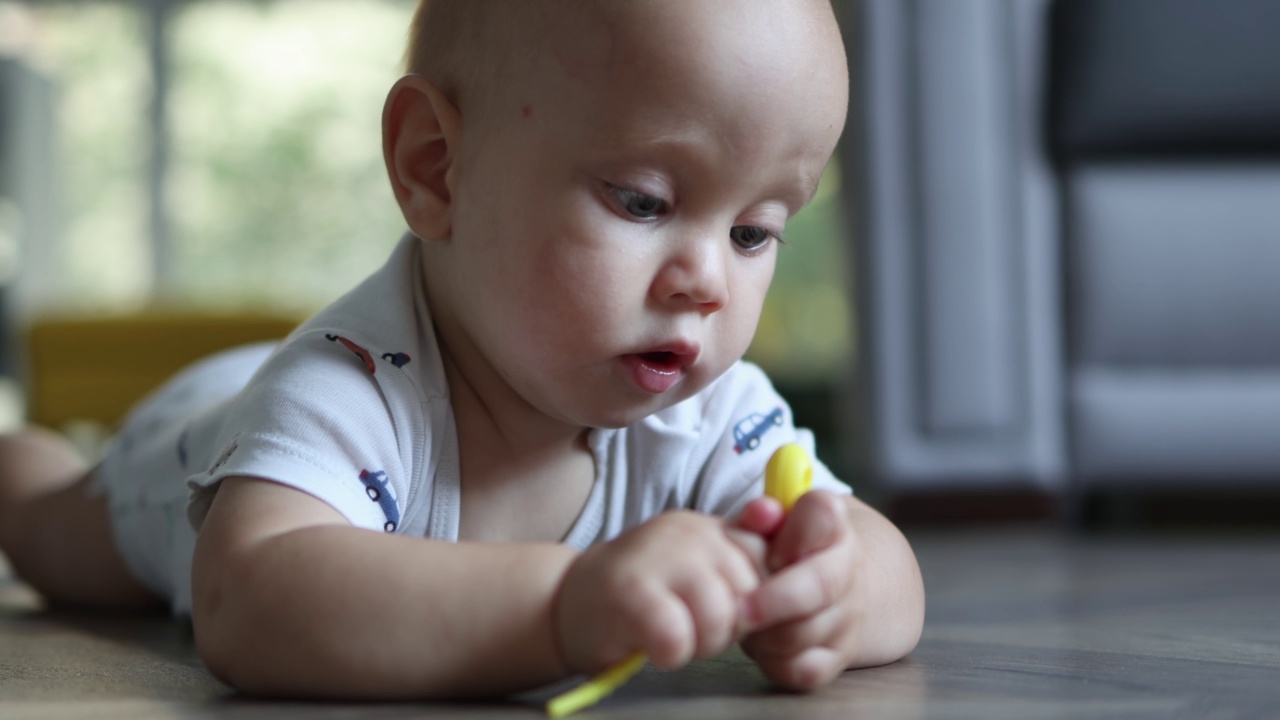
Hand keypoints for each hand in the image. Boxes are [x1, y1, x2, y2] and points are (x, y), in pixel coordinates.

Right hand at [553, 510, 767, 674]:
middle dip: (729, 627)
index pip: (765, 561)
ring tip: (673, 637)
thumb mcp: (696, 569)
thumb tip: (778, 518)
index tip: (725, 613)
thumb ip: (739, 556)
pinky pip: (677, 636)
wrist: (565, 605)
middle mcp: (686, 532)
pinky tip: (654, 647)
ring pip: (718, 615)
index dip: (754, 601)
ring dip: (700, 643)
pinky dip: (670, 653)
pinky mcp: (628, 592)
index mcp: (707, 527)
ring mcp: (656, 557)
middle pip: (749, 593)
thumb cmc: (642, 597)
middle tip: (692, 628)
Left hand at [739, 490, 863, 689]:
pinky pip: (804, 669)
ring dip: (764, 632)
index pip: (823, 514)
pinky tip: (761, 645)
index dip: (794, 533)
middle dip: (774, 599)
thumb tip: (761, 512)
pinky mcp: (837, 657)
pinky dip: (775, 662)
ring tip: (744, 620)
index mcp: (831, 527)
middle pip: (819, 585)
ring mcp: (846, 617)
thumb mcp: (773, 525)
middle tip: (738, 607)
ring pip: (803, 633)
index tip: (771, 548)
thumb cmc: (789, 550)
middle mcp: (847, 571)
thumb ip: (760, 516)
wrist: (838, 588)